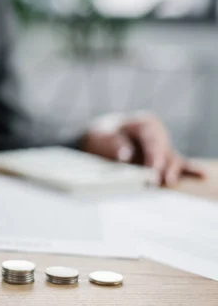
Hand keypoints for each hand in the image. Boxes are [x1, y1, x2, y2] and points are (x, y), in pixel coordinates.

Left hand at [81, 112, 205, 186]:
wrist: (102, 137)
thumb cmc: (103, 136)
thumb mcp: (102, 137)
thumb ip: (113, 145)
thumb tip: (126, 156)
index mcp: (145, 123)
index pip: (152, 140)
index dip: (154, 155)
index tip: (153, 170)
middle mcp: (158, 134)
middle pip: (165, 150)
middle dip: (162, 166)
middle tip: (157, 181)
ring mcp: (163, 147)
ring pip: (173, 158)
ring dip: (172, 171)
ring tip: (169, 182)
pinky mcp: (164, 159)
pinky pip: (177, 164)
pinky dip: (189, 169)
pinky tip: (202, 175)